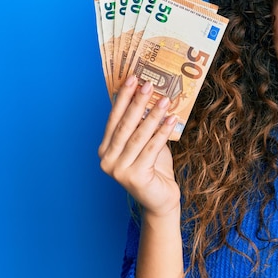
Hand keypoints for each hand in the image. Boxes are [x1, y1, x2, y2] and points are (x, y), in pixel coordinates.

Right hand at [98, 75, 180, 216]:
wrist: (160, 200)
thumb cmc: (154, 169)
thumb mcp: (146, 143)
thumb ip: (142, 125)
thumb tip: (149, 96)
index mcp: (105, 149)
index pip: (114, 118)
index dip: (123, 98)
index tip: (132, 78)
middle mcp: (107, 159)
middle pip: (124, 125)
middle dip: (137, 102)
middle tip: (148, 84)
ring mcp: (119, 170)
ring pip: (138, 136)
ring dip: (152, 115)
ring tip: (165, 99)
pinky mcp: (134, 177)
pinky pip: (151, 149)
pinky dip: (162, 133)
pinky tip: (171, 119)